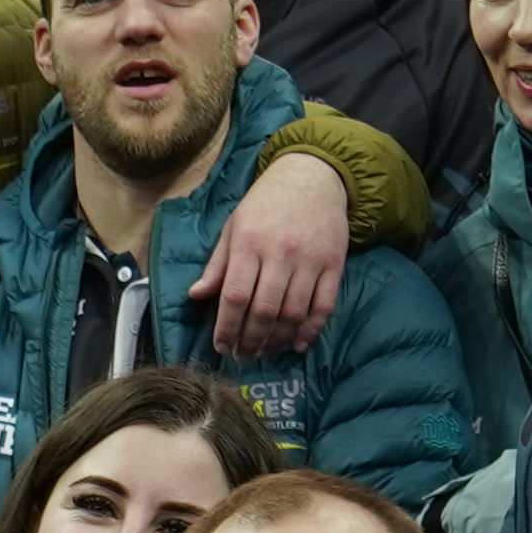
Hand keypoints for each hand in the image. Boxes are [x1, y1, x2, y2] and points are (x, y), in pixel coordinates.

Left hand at [199, 153, 351, 357]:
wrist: (313, 176)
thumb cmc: (265, 204)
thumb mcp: (233, 227)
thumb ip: (217, 264)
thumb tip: (196, 296)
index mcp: (249, 244)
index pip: (235, 296)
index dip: (227, 328)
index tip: (221, 346)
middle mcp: (281, 254)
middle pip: (264, 310)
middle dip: (251, 341)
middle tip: (243, 357)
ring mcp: (310, 260)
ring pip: (294, 313)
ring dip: (278, 340)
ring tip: (265, 353)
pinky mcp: (335, 264)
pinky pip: (324, 305)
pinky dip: (311, 330)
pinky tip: (298, 344)